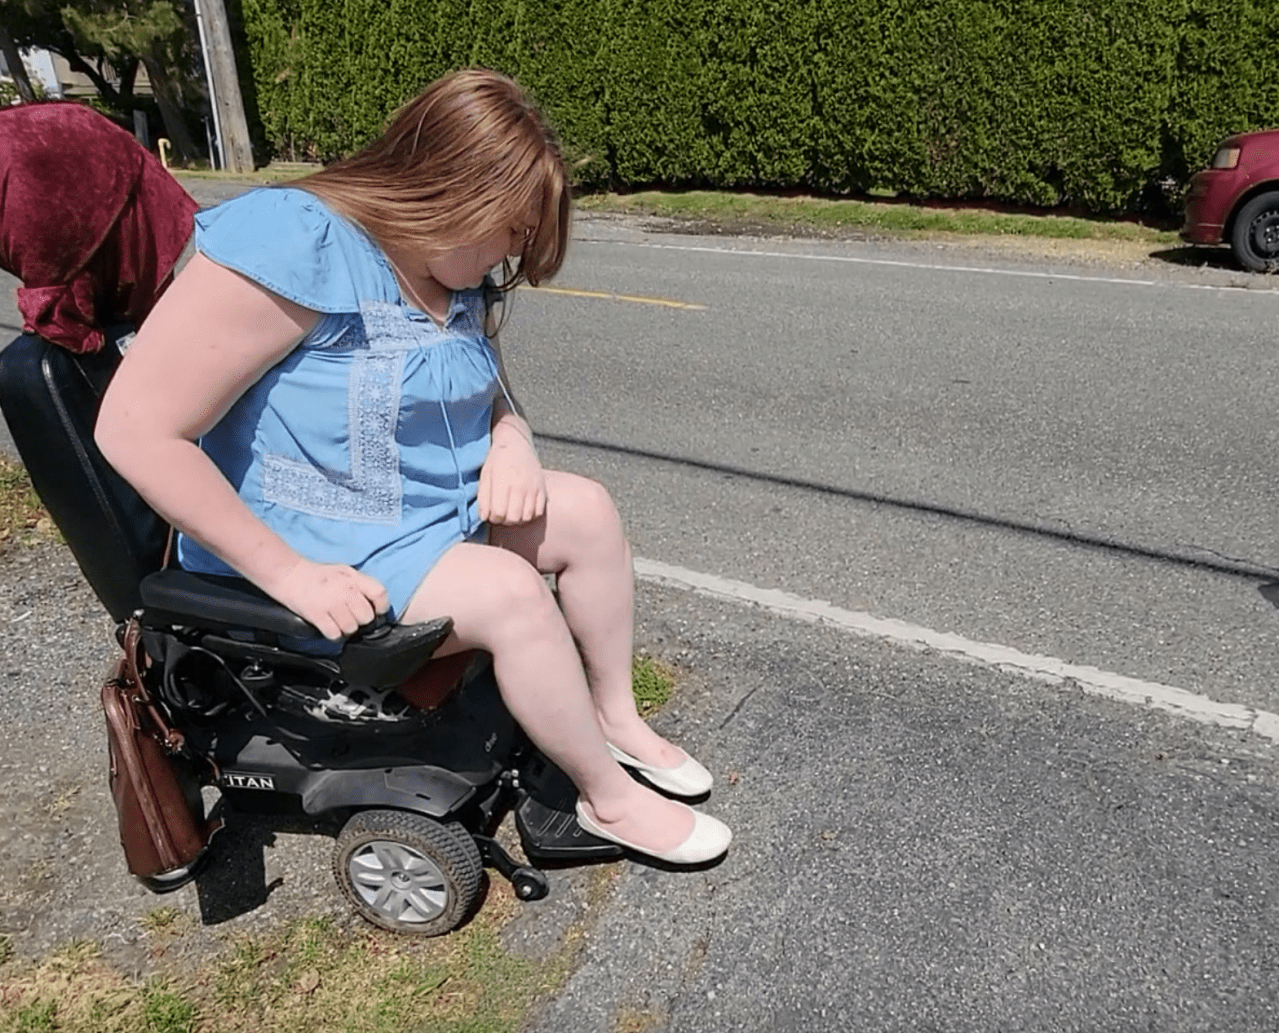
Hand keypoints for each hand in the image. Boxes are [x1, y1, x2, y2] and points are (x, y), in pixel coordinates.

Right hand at [268, 558, 389, 639]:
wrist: (289, 574)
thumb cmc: (318, 575)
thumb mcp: (344, 572)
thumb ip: (360, 585)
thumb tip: (375, 604)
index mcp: (354, 578)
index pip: (379, 593)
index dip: (381, 606)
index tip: (377, 611)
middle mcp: (345, 590)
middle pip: (366, 617)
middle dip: (361, 621)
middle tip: (351, 617)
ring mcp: (331, 603)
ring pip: (351, 628)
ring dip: (346, 629)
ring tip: (338, 622)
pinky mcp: (317, 615)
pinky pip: (334, 634)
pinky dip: (333, 634)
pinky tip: (329, 627)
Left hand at [479, 419, 546, 524]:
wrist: (516, 443)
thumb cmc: (497, 460)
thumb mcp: (485, 476)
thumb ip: (483, 498)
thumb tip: (485, 517)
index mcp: (503, 481)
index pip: (498, 513)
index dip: (492, 518)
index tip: (491, 514)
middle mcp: (520, 484)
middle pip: (513, 518)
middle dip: (504, 521)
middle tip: (500, 515)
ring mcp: (533, 487)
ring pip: (526, 517)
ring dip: (517, 520)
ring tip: (511, 513)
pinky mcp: (542, 488)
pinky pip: (538, 512)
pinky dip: (530, 515)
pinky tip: (522, 509)